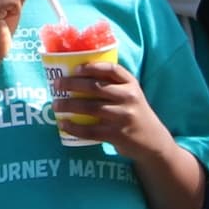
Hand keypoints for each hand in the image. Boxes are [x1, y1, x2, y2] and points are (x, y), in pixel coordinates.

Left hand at [52, 61, 174, 161]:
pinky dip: (74, 127)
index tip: (76, 68)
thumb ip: (113, 85)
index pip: (111, 69)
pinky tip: (64, 124)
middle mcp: (128, 97)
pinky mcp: (118, 135)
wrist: (153, 141)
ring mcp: (123, 116)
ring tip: (56, 104)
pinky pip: (91, 130)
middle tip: (56, 85)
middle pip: (96, 87)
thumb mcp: (131, 95)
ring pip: (90, 108)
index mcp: (131, 84)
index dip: (92, 67)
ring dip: (69, 105)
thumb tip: (78, 77)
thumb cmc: (134, 113)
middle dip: (72, 84)